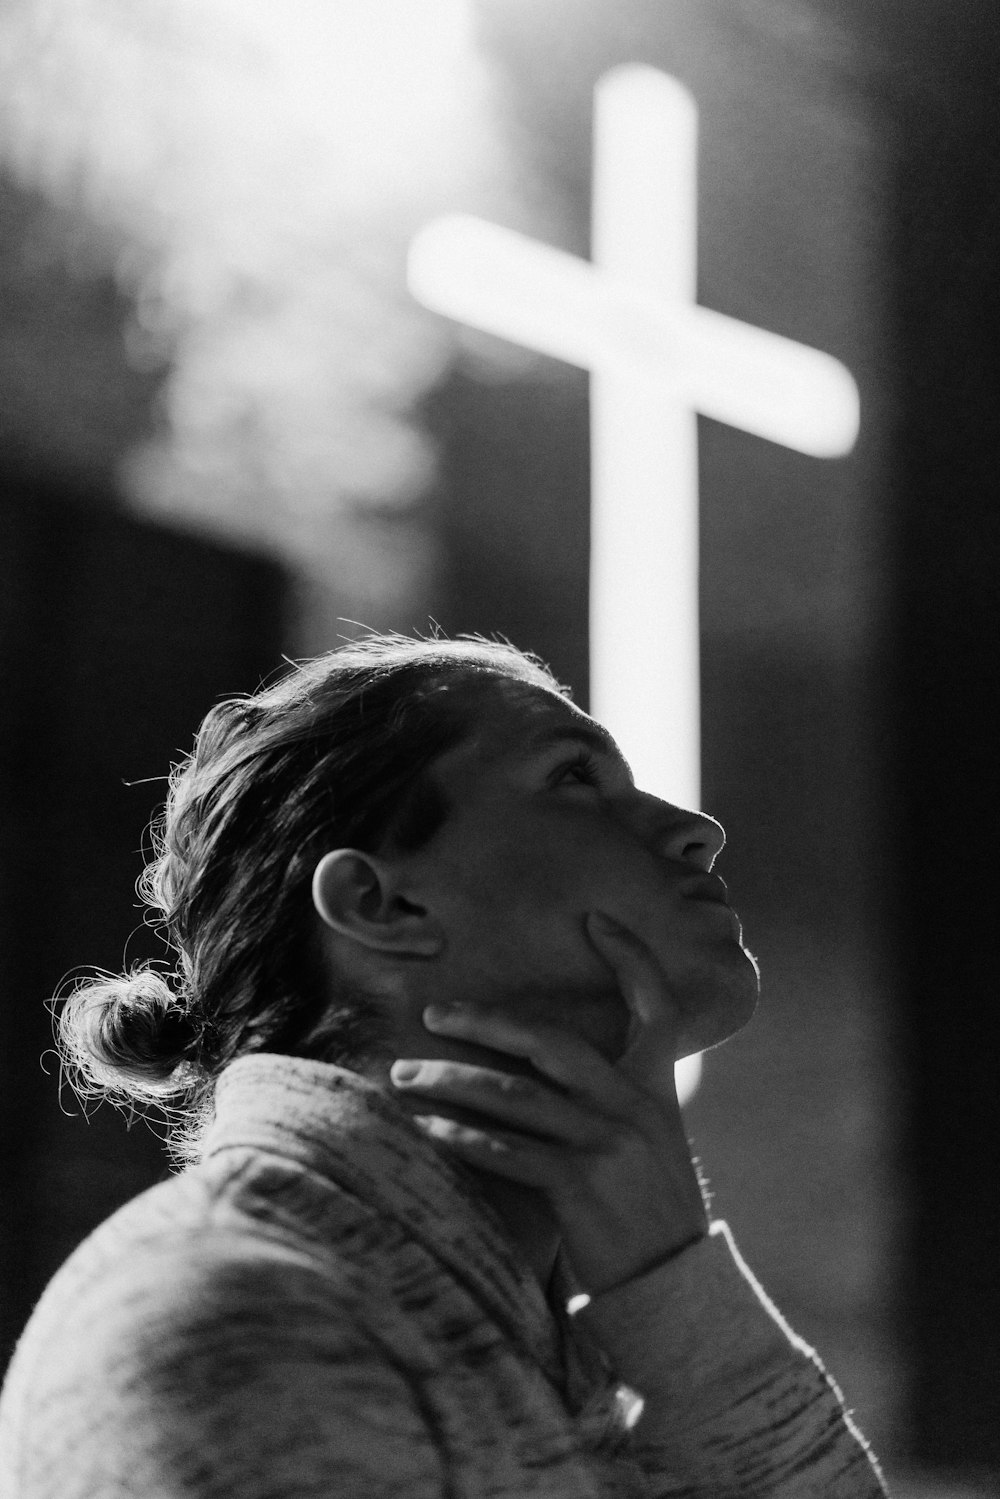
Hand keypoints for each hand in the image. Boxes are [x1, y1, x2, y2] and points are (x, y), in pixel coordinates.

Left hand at [389, 914, 708, 1296]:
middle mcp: (634, 1104)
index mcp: (658, 1086)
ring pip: (513, 1094)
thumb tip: (554, 1065)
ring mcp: (606, 1143)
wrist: (675, 1285)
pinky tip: (425, 1126)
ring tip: (402, 1074)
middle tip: (435, 1012)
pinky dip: (460, 1135)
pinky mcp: (579, 1186)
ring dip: (450, 1080)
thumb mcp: (654, 1139)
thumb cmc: (650, 1210)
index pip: (657, 1004)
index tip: (596, 918)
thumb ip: (616, 1096)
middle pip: (551, 1039)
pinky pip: (506, 1150)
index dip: (631, 957)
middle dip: (486, 1020)